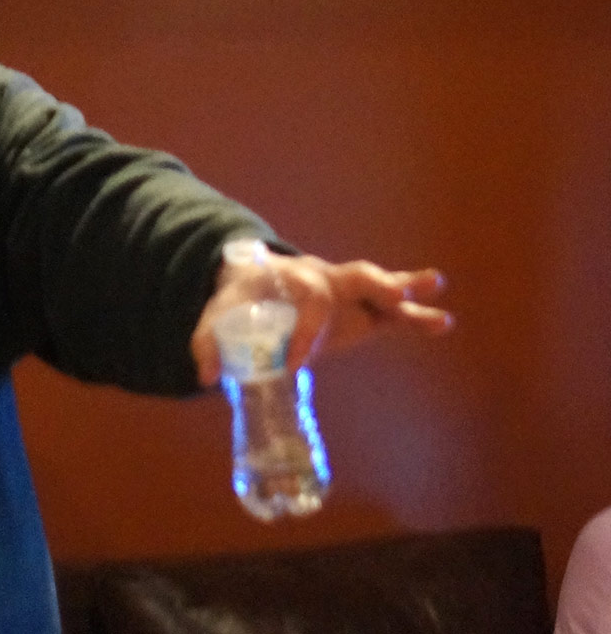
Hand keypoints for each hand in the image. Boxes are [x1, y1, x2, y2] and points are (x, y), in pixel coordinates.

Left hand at [191, 245, 453, 386]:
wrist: (255, 281)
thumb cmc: (240, 298)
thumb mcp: (218, 314)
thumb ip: (208, 342)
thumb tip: (207, 375)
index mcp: (289, 278)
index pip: (305, 300)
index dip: (302, 332)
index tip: (293, 364)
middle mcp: (323, 278)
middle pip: (351, 276)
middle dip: (374, 287)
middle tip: (395, 299)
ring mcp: (346, 293)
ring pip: (379, 288)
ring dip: (407, 295)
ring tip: (438, 307)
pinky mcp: (360, 310)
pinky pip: (391, 311)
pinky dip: (415, 316)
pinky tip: (442, 323)